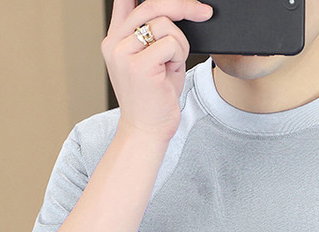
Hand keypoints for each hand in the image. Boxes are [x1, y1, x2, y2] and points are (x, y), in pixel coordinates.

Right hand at [102, 0, 214, 139]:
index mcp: (115, 39)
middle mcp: (115, 43)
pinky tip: (172, 72)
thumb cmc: (154, 99)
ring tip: (173, 65)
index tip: (178, 0)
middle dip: (182, 5)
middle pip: (151, 4)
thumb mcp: (153, 60)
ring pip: (163, 24)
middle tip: (203, 12)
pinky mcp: (139, 66)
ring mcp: (124, 53)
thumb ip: (155, 34)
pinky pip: (170, 44)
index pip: (127, 0)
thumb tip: (176, 8)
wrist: (147, 131)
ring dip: (180, 43)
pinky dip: (179, 56)